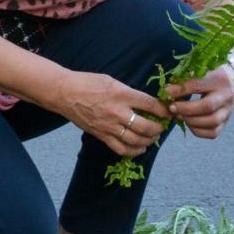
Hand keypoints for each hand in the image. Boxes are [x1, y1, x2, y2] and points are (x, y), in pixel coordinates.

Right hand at [55, 71, 171, 156]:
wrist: (65, 93)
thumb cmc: (88, 83)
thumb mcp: (112, 81)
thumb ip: (128, 92)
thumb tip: (145, 102)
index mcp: (122, 94)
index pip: (150, 104)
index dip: (163, 110)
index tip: (168, 112)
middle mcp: (117, 112)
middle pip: (146, 126)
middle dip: (158, 128)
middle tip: (162, 126)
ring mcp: (109, 126)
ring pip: (136, 140)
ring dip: (149, 140)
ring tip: (153, 137)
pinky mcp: (101, 135)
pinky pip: (121, 149)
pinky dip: (134, 151)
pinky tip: (140, 148)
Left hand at [164, 64, 233, 140]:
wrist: (230, 81)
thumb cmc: (208, 75)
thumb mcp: (199, 71)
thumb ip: (184, 79)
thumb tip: (165, 92)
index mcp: (219, 79)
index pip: (197, 85)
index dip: (179, 91)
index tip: (165, 92)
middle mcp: (226, 95)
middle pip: (207, 106)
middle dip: (186, 109)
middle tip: (171, 108)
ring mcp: (228, 111)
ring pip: (211, 122)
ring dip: (191, 121)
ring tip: (180, 115)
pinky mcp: (225, 122)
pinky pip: (212, 133)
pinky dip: (197, 130)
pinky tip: (189, 123)